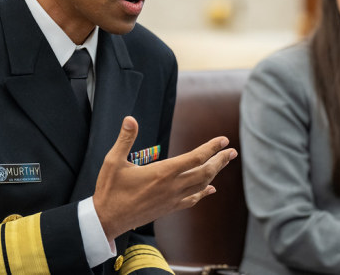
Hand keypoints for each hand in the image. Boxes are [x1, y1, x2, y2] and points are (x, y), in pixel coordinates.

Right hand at [93, 116, 237, 239]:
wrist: (107, 220)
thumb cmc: (110, 190)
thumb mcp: (113, 161)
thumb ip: (125, 139)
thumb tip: (130, 119)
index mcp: (162, 173)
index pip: (194, 158)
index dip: (211, 148)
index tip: (223, 140)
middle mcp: (172, 187)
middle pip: (204, 172)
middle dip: (220, 160)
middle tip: (232, 151)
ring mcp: (172, 199)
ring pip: (201, 186)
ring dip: (215, 173)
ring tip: (224, 162)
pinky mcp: (169, 208)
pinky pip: (192, 200)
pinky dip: (204, 193)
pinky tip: (210, 189)